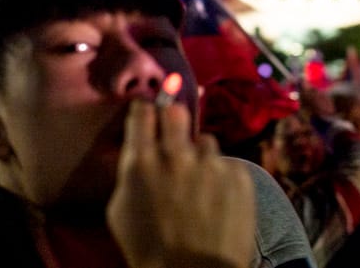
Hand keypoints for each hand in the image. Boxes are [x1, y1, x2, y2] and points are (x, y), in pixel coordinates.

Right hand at [107, 100, 255, 267]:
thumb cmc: (149, 250)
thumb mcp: (120, 211)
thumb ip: (130, 173)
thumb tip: (138, 151)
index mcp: (141, 162)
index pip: (142, 112)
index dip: (145, 110)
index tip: (148, 113)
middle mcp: (176, 155)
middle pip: (176, 112)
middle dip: (173, 119)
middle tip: (174, 137)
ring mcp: (211, 163)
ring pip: (205, 141)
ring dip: (200, 156)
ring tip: (200, 185)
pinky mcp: (239, 175)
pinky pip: (228, 163)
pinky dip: (222, 177)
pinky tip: (218, 200)